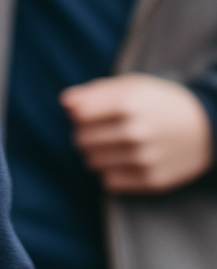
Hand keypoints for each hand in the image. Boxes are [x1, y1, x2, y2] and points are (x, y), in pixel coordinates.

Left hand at [62, 74, 212, 193]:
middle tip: (100, 132)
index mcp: (126, 104)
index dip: (79, 115)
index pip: (78, 116)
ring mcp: (144, 159)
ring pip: (92, 162)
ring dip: (95, 155)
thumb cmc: (159, 101)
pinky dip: (110, 173)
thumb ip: (93, 93)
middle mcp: (135, 132)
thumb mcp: (129, 85)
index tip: (89, 113)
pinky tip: (122, 162)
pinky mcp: (152, 181)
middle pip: (81, 140)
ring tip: (111, 146)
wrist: (205, 127)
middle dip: (84, 135)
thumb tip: (65, 104)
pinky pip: (109, 182)